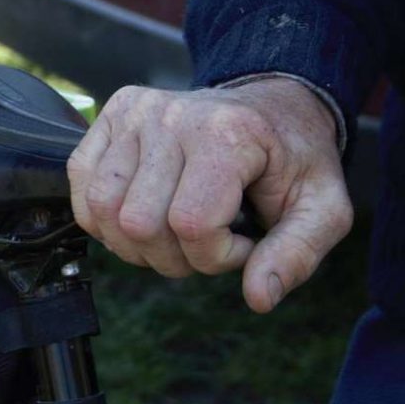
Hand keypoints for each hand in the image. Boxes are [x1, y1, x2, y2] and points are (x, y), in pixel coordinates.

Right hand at [67, 78, 352, 312]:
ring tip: (172, 233)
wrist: (271, 106)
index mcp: (228, 134)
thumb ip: (297, 255)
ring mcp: (135, 113)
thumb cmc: (294, 160)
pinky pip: (80, 181)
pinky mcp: (111, 113)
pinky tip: (140, 215)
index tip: (245, 243)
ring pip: (102, 209)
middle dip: (174, 257)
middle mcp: (172, 116)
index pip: (191, 224)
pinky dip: (103, 216)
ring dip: (134, 243)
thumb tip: (258, 297)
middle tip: (206, 243)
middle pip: (139, 223)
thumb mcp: (324, 207)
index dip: (217, 257)